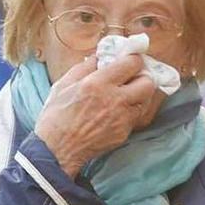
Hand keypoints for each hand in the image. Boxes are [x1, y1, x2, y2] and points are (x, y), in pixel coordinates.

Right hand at [34, 54, 156, 178]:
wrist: (56, 150)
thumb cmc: (56, 116)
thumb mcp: (64, 84)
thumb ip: (86, 66)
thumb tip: (101, 54)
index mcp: (98, 84)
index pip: (132, 64)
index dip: (134, 59)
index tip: (130, 59)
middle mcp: (115, 100)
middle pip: (148, 82)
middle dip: (142, 77)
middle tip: (132, 77)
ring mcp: (122, 118)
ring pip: (146, 100)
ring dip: (138, 94)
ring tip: (124, 94)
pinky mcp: (124, 133)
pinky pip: (136, 116)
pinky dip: (131, 111)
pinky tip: (117, 111)